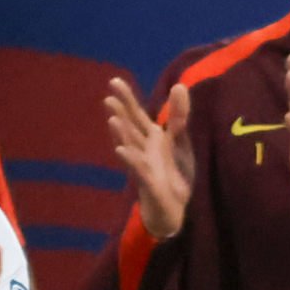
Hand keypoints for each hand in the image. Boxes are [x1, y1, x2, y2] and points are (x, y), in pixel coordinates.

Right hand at [100, 75, 191, 242]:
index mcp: (151, 138)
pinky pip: (138, 170)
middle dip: (120, 113)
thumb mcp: (180, 141)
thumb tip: (179, 86)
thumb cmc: (174, 173)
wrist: (174, 208)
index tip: (114, 82)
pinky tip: (121, 151)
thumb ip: (179, 116)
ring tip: (113, 120)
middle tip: (108, 97)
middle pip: (130, 128)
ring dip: (121, 135)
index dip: (127, 99)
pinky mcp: (149, 183)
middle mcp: (143, 149)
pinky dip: (130, 160)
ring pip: (131, 147)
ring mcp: (144, 166)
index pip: (136, 115)